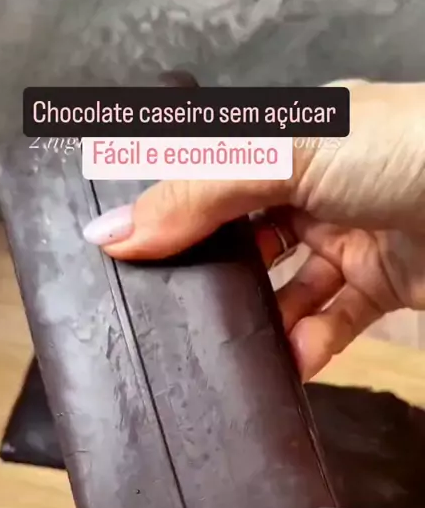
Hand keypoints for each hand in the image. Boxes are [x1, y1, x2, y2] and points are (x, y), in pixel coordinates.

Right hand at [83, 80, 424, 380]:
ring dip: (260, 324)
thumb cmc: (406, 150)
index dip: (171, 219)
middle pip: (243, 242)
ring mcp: (348, 239)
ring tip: (228, 350)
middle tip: (172, 317)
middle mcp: (315, 189)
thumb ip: (198, 194)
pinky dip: (307, 346)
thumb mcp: (287, 156)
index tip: (128, 261)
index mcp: (289, 144)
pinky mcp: (380, 286)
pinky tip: (288, 362)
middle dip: (211, 279)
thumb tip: (112, 234)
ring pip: (284, 292)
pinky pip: (329, 324)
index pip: (211, 182)